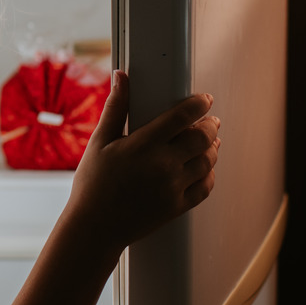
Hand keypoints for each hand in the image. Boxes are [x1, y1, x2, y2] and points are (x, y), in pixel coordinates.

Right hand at [64, 70, 218, 253]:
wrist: (94, 227)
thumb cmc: (92, 184)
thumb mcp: (99, 142)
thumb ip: (115, 108)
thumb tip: (122, 77)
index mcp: (143, 145)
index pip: (183, 116)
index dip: (199, 103)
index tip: (204, 99)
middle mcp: (162, 166)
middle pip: (203, 138)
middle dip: (211, 125)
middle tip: (210, 120)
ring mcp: (172, 188)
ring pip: (208, 162)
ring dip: (212, 148)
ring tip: (210, 142)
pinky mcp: (176, 207)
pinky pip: (205, 187)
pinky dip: (209, 175)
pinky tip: (204, 168)